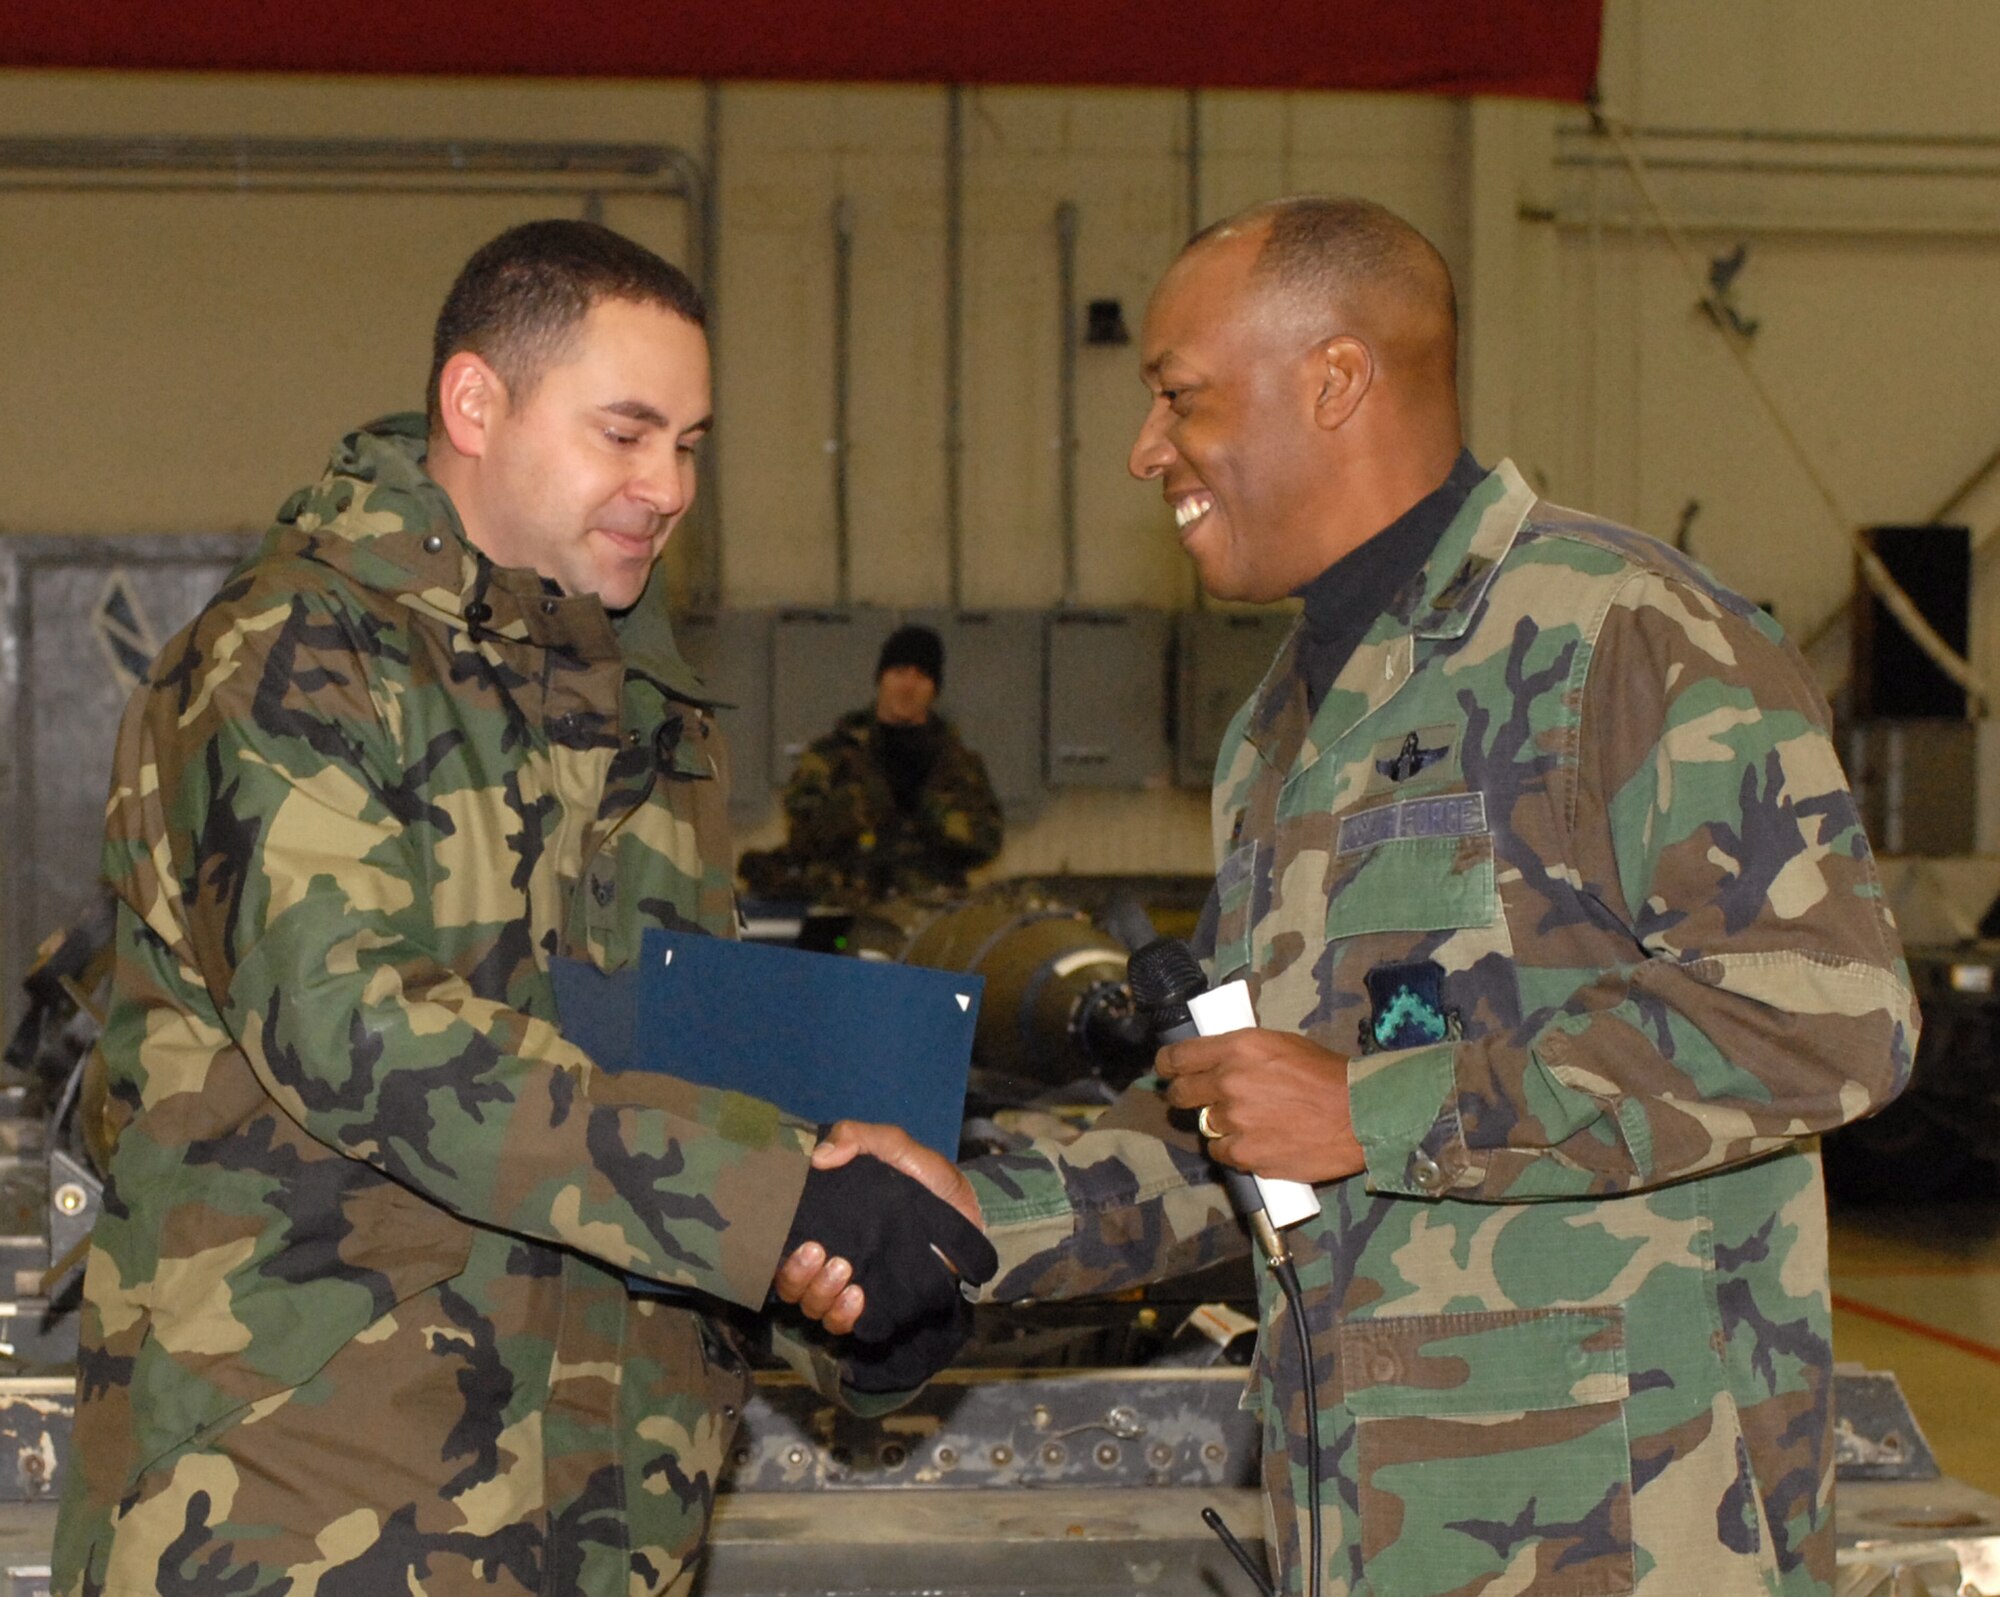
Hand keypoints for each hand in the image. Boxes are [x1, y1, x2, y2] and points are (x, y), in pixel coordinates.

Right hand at [773, 1124, 983, 1338]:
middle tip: (819, 1252)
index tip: (786, 1231)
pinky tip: (858, 1298)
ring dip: (819, 1292)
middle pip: (788, 1280)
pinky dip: (842, 1315)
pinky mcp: (875, 1307)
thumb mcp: (896, 1147)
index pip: (782, 1236)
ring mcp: (851, 1285)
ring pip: (811, 1305)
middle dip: (795, 1272)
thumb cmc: (929, 1180)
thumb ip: (860, 1138)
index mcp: (828, 1219)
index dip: (773, 1239)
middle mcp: (831, 1255)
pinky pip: (841, 1324)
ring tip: (845, 1271)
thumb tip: (820, 1157)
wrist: (972, 1215)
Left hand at [1157, 1027, 1365, 1183]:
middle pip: (1180, 1094)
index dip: (1168, 1065)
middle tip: (1199, 1098)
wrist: (1359, 1113)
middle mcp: (1230, 1084)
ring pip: (1204, 1126)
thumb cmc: (1327, 1074)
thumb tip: (1217, 1060)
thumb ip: (1242, 1053)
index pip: (1178, 1057)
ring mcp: (1236, 1123)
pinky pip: (1223, 1154)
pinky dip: (1235, 1150)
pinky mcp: (1248, 1156)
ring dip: (1219, 1125)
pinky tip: (1256, 1142)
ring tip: (1248, 1122)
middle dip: (1185, 1095)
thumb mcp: (1281, 1044)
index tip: (1168, 1070)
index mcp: (1237, 1049)